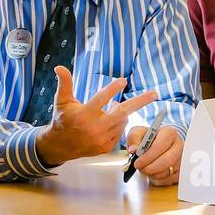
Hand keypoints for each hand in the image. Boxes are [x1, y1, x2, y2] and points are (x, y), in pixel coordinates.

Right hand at [36, 67, 156, 167]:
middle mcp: (94, 128)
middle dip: (140, 102)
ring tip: (111, 108)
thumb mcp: (62, 101)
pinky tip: (109, 121)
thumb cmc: (62, 120)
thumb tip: (59, 67)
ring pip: (122, 121)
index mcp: (83, 115)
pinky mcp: (106, 147)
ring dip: (122, 112)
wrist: (61, 146)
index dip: (112, 89)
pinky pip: (120, 132)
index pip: (101, 99)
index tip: (123, 80)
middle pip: (122, 112)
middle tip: (154, 93)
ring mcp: (102, 139)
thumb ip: (64, 83)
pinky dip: (118, 124)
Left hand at [125, 125, 184, 186]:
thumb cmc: (149, 139)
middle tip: (140, 168)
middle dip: (150, 167)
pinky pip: (168, 180)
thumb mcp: (138, 133)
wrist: (158, 145)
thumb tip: (133, 149)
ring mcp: (182, 159)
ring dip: (153, 174)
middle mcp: (179, 145)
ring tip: (146, 168)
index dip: (148, 156)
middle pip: (167, 160)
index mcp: (169, 133)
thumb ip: (134, 138)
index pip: (161, 145)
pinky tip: (153, 172)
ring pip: (167, 172)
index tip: (137, 162)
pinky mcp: (181, 170)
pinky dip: (158, 179)